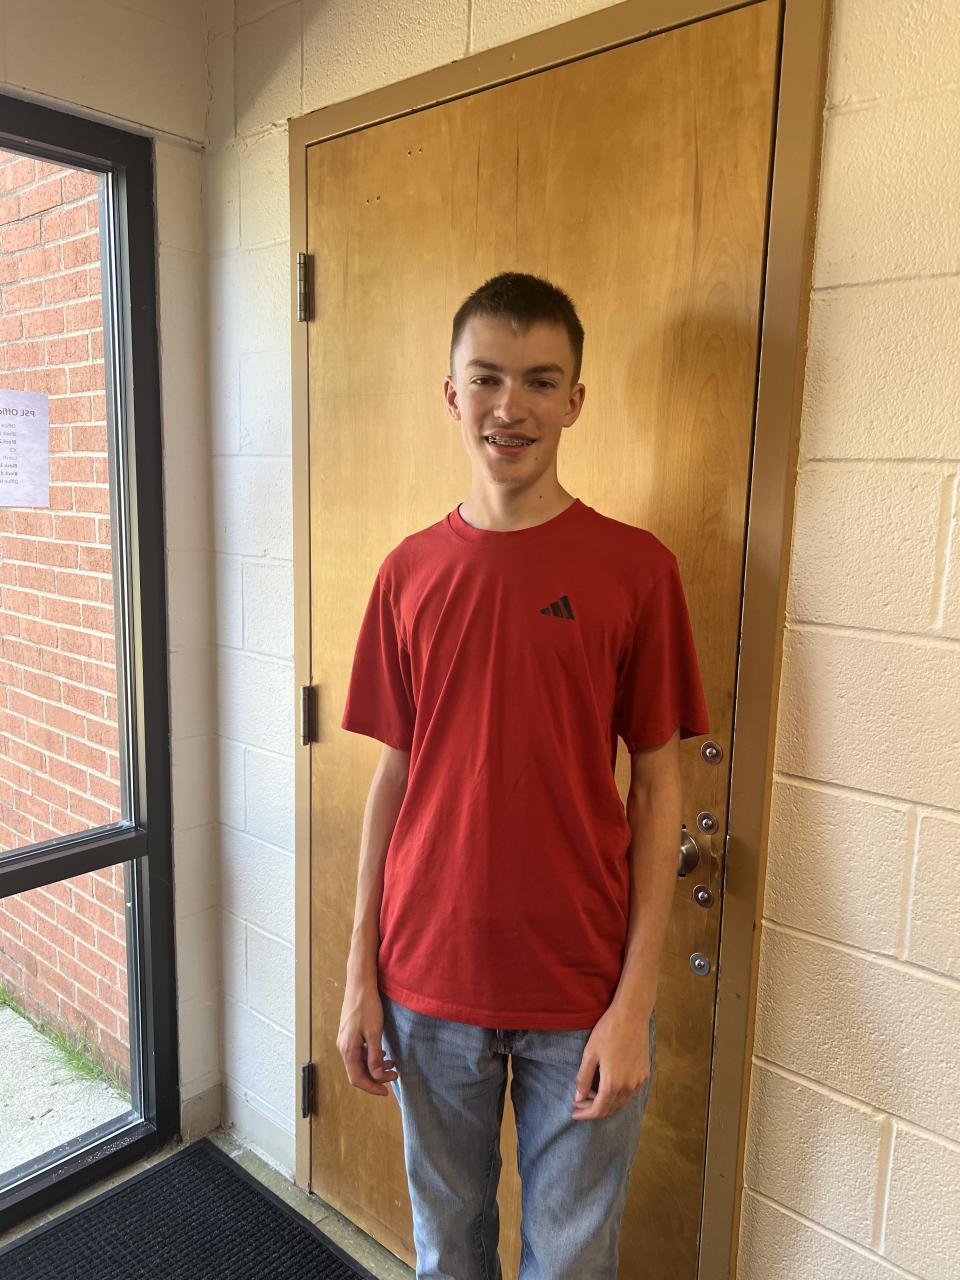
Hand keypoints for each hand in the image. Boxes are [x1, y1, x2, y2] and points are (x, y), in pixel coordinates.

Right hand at [336, 977, 397, 1096]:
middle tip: (393, 1076)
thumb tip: (376, 1077)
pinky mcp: (350, 1034)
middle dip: (375, 1078)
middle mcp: (343, 1047)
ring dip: (374, 1067)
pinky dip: (371, 1056)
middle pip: (357, 1072)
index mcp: (347, 1049)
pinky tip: (382, 1054)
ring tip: (392, 1065)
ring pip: (359, 1062)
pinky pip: (359, 1052)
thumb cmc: (367, 1006)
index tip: (386, 1092)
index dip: (371, 1087)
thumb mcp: (374, 1033)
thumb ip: (374, 1057)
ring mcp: (345, 1040)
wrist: (360, 984)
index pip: (357, 1078)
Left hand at [571, 1002, 651, 1120]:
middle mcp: (628, 1086)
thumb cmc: (608, 1031)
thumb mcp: (590, 1053)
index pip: (598, 1110)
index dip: (585, 1114)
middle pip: (610, 1109)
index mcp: (613, 1083)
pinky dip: (617, 1095)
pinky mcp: (644, 1073)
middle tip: (579, 1101)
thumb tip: (578, 1097)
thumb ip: (583, 1078)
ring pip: (621, 1102)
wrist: (632, 1015)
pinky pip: (630, 1093)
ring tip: (592, 1094)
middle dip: (593, 1109)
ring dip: (606, 1103)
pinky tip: (609, 1086)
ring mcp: (639, 1081)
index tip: (574, 1112)